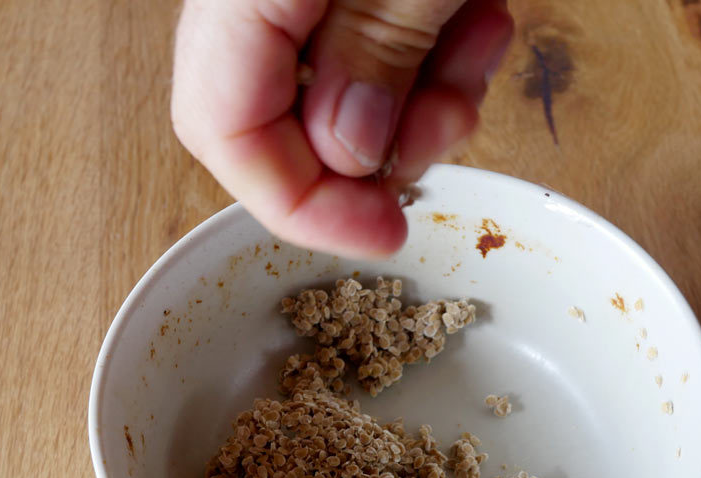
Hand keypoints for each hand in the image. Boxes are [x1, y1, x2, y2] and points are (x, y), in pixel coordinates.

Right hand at [171, 0, 512, 256]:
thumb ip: (371, 52)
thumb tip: (346, 155)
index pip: (224, 130)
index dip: (303, 205)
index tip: (384, 233)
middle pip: (280, 120)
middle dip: (381, 145)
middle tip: (445, 125)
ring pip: (340, 89)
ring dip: (424, 96)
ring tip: (475, 45)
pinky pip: (376, 43)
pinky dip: (435, 50)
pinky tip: (476, 17)